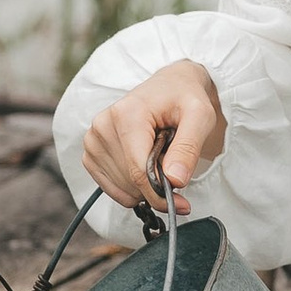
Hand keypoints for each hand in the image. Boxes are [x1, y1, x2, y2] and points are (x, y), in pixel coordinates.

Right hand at [77, 57, 226, 218]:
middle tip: (174, 163)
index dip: (161, 194)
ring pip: (122, 188)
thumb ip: (188, 148)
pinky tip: (143, 165)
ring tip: (158, 156)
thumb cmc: (185, 98)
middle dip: (157, 185)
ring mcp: (93, 139)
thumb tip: (175, 180)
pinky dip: (131, 187)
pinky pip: (110, 187)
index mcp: (127, 114)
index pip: (139, 171)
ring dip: (144, 185)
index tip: (183, 205)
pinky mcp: (90, 151)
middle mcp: (103, 125)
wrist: (170, 85)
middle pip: (131, 182)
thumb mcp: (200, 117)